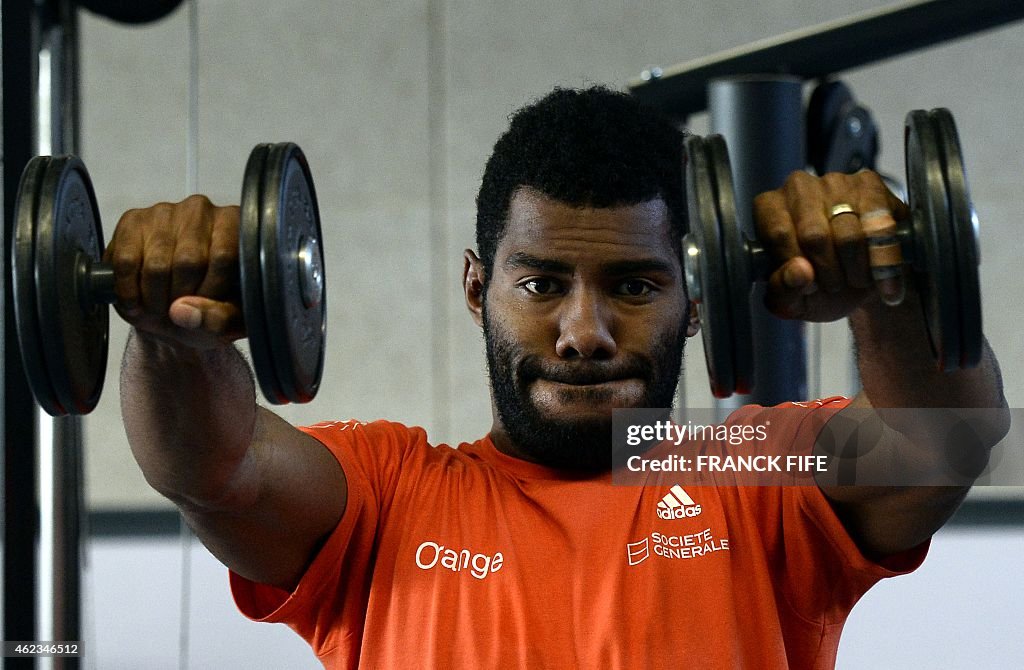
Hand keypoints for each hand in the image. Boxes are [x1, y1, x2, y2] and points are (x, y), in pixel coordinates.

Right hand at [105, 194, 243, 348]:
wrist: (179, 300)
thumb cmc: (214, 303)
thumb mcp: (230, 318)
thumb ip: (219, 318)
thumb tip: (184, 311)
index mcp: (236, 225)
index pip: (224, 256)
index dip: (210, 291)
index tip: (203, 310)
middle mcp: (202, 211)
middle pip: (189, 261)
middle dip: (180, 298)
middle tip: (178, 313)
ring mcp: (165, 212)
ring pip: (157, 265)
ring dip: (154, 299)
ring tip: (158, 310)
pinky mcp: (133, 220)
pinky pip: (126, 261)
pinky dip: (128, 291)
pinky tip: (136, 303)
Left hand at [753, 170, 909, 321]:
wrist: (863, 284)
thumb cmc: (819, 286)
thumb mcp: (793, 300)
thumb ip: (784, 290)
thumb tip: (799, 272)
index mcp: (768, 208)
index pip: (778, 234)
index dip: (797, 267)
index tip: (810, 287)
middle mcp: (798, 187)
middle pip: (814, 235)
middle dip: (828, 272)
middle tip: (834, 286)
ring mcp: (835, 182)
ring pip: (849, 235)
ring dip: (856, 270)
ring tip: (855, 280)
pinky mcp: (870, 185)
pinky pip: (881, 229)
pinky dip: (884, 263)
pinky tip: (884, 282)